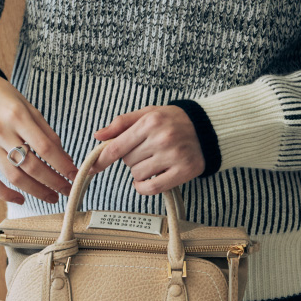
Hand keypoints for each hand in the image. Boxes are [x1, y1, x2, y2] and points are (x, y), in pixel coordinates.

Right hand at [0, 71, 78, 204]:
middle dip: (54, 182)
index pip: (45, 148)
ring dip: (36, 191)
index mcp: (18, 115)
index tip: (76, 176)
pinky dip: (6, 195)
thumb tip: (65, 160)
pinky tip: (21, 199)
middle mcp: (0, 131)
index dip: (63, 165)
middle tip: (69, 191)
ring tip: (51, 197)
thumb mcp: (28, 107)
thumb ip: (46, 133)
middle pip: (32, 166)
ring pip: (14, 176)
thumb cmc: (4, 97)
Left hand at [90, 105, 205, 193]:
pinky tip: (147, 180)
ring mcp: (174, 156)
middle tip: (145, 150)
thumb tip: (98, 135)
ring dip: (140, 172)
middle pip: (128, 161)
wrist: (208, 128)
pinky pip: (153, 187)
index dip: (102, 159)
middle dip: (131, 158)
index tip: (92, 168)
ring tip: (153, 160)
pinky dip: (144, 187)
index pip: (117, 146)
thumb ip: (122, 123)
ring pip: (138, 175)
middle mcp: (162, 139)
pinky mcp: (184, 171)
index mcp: (150, 122)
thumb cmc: (173, 119)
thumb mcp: (148, 113)